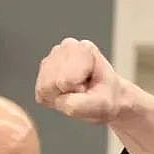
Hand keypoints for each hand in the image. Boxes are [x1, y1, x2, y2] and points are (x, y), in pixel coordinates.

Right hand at [35, 37, 153, 153]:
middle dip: (68, 95)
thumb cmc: (113, 100)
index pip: (65, 79)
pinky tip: (70, 96)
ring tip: (80, 95)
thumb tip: (68, 104)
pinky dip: (54, 99)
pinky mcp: (46, 71)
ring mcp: (54, 58)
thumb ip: (86, 105)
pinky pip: (40, 93)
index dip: (78, 91)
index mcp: (83, 50)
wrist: (112, 101)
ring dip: (60, 98)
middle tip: (87, 95)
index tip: (94, 91)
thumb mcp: (106, 106)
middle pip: (52, 82)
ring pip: (44, 88)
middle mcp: (67, 47)